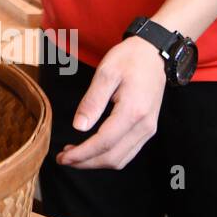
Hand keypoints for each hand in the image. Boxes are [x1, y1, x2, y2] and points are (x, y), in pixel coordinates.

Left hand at [56, 36, 166, 169]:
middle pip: (113, 157)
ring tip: (74, 155)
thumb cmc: (129, 59)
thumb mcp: (105, 73)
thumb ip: (92, 101)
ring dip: (96, 162)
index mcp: (133, 111)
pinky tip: (92, 149)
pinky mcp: (147, 128)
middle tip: (63, 158)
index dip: (82, 153)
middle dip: (86, 162)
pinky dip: (108, 155)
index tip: (63, 156)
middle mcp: (144, 126)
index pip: (104, 142)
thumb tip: (78, 127)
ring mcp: (148, 129)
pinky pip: (127, 152)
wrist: (153, 53)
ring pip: (121, 159)